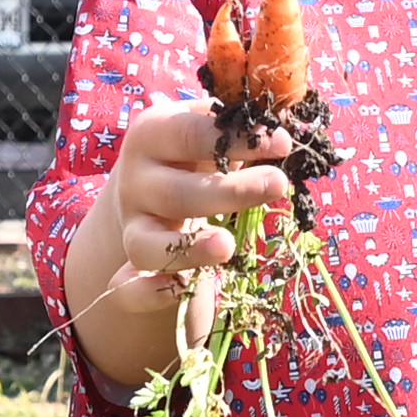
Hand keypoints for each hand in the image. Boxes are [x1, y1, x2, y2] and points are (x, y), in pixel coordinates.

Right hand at [103, 99, 289, 290]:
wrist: (145, 184)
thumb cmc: (192, 152)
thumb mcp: (208, 128)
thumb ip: (239, 125)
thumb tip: (287, 127)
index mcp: (152, 135)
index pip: (190, 134)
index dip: (236, 139)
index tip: (283, 143)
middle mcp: (135, 181)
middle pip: (176, 193)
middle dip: (230, 192)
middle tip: (278, 185)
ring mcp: (131, 227)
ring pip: (148, 245)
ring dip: (188, 249)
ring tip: (228, 246)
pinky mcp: (130, 267)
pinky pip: (129, 288)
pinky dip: (150, 292)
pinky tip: (181, 287)